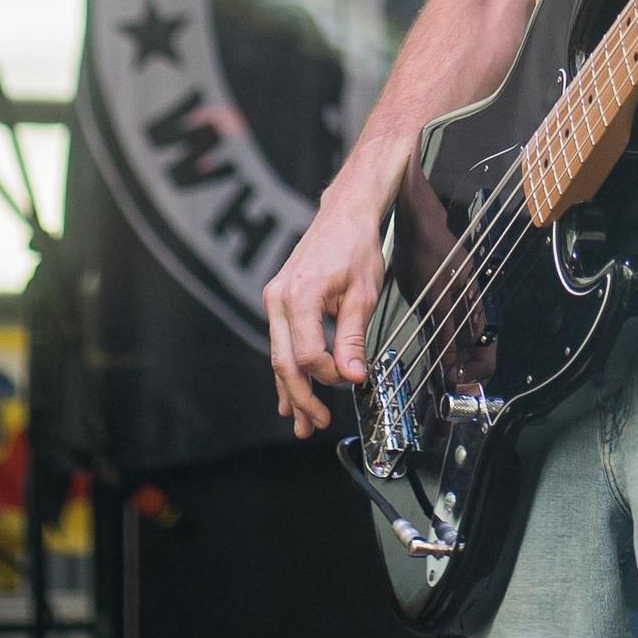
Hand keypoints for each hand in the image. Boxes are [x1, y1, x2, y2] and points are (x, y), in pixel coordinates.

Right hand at [263, 149, 401, 439]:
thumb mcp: (363, 294)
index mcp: (300, 296)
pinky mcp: (279, 299)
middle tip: (314, 425)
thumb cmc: (356, 245)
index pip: (309, 355)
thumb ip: (353, 338)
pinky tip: (290, 394)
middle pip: (284, 362)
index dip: (330, 375)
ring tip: (300, 422)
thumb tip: (353, 377)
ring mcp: (274, 298)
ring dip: (290, 391)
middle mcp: (279, 298)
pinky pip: (280, 342)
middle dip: (300, 398)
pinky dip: (288, 369)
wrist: (345, 212)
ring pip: (278, 356)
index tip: (352, 380)